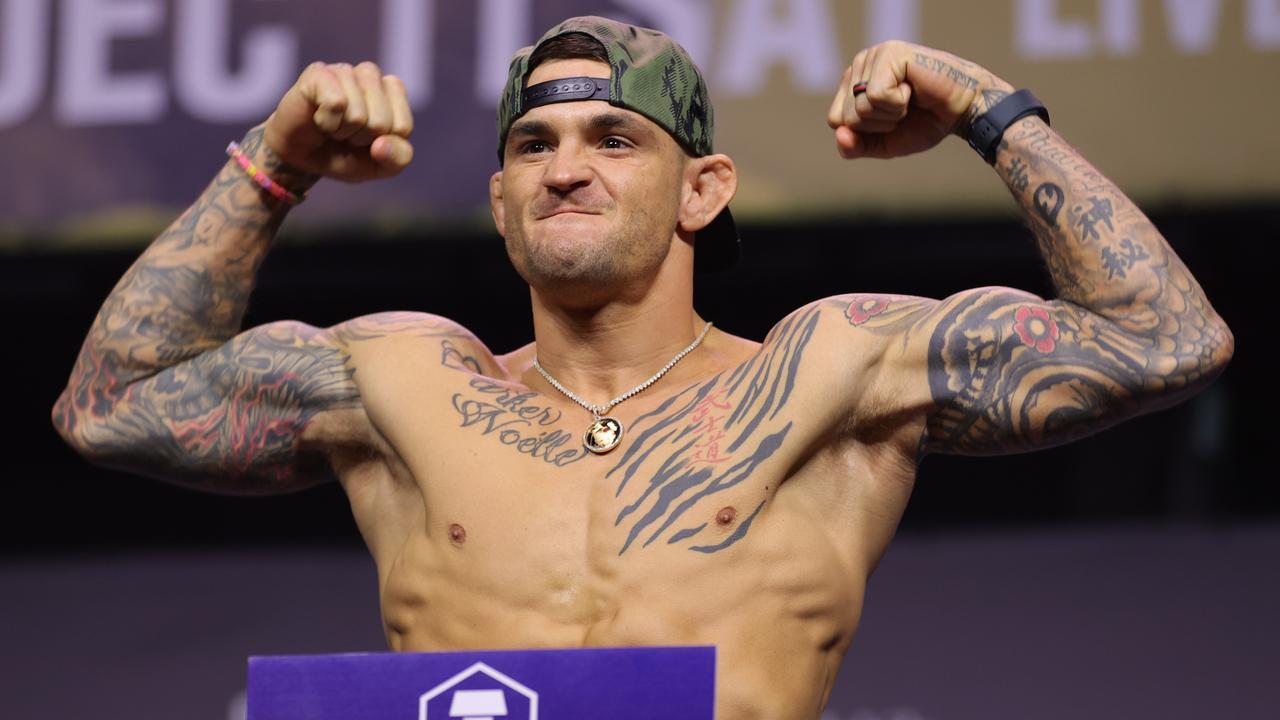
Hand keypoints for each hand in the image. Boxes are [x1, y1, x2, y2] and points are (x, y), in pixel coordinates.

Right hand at [263, 61, 414, 181]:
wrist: (301, 157)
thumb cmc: (344, 153)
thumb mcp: (379, 166)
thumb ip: (398, 158)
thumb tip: (381, 145)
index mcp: (393, 92)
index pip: (403, 127)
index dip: (382, 145)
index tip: (368, 140)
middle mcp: (371, 75)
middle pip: (381, 121)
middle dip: (361, 138)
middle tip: (345, 133)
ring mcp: (344, 71)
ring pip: (358, 114)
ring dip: (342, 131)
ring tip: (332, 125)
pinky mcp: (319, 73)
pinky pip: (336, 103)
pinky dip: (326, 122)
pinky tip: (318, 116)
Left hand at [826, 41, 1012, 159]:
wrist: (963, 112)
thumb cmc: (925, 123)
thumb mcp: (883, 143)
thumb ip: (855, 146)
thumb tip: (839, 134)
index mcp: (853, 83)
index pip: (835, 120)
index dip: (865, 132)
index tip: (891, 119)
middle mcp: (860, 64)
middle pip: (845, 116)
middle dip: (878, 124)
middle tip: (903, 110)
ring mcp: (873, 56)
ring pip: (860, 107)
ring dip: (891, 114)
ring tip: (909, 98)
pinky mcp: (889, 53)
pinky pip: (876, 96)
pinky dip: (898, 103)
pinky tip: (914, 89)